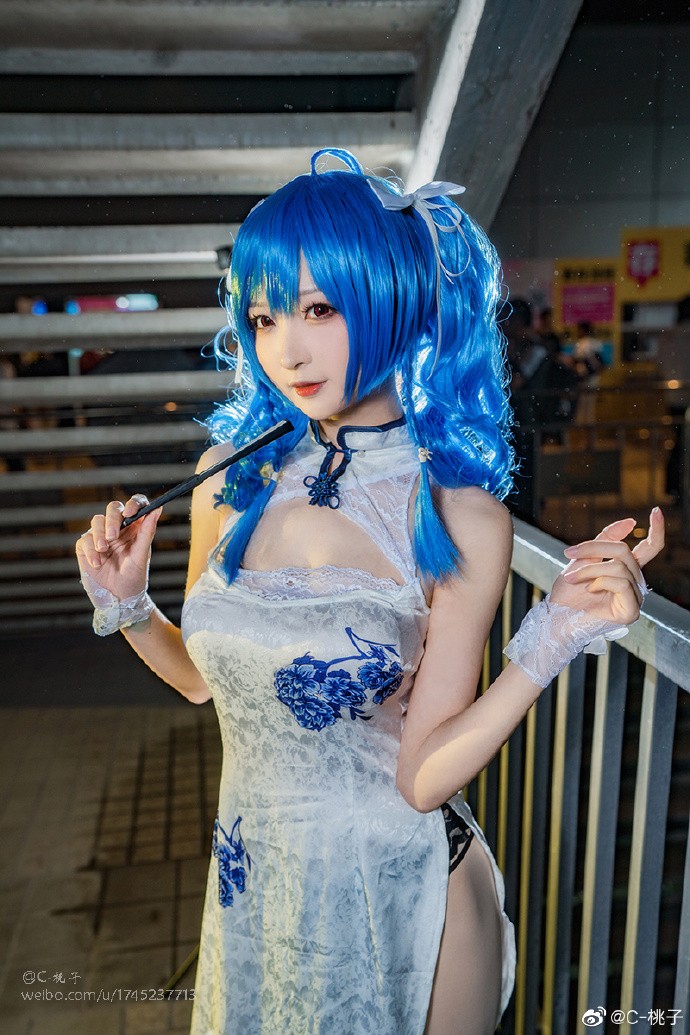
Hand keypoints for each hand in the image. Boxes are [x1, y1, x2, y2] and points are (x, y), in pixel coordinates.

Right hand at [75, 494, 161, 602]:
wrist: (118, 598)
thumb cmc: (134, 578)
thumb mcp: (142, 556)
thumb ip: (147, 532)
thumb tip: (158, 509)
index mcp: (135, 528)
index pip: (135, 506)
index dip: (133, 503)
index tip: (131, 512)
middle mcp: (118, 528)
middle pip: (113, 509)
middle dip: (112, 519)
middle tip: (113, 536)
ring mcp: (101, 536)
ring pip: (96, 520)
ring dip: (99, 535)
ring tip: (104, 551)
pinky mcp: (87, 547)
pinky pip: (85, 539)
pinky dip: (90, 550)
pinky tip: (97, 563)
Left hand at [549, 507, 664, 625]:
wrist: (556, 617)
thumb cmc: (568, 593)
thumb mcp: (583, 559)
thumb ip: (605, 540)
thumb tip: (630, 522)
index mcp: (626, 571)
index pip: (649, 548)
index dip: (656, 530)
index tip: (656, 511)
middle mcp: (634, 583)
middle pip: (624, 551)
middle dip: (593, 549)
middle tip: (569, 553)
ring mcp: (634, 598)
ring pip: (619, 567)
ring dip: (590, 569)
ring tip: (572, 578)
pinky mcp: (630, 612)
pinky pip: (622, 584)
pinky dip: (601, 582)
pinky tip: (589, 590)